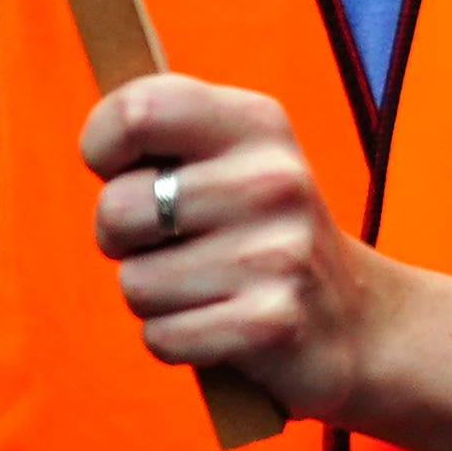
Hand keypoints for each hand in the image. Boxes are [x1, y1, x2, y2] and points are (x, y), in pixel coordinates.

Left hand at [81, 75, 367, 414]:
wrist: (354, 320)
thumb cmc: (256, 232)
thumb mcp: (231, 158)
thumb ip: (162, 135)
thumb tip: (97, 141)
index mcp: (255, 122)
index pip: (137, 111)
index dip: (104, 145)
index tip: (122, 169)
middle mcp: (271, 179)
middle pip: (117, 208)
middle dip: (121, 238)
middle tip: (168, 242)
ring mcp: (277, 252)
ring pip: (135, 283)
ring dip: (154, 297)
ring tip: (205, 286)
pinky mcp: (272, 322)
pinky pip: (161, 337)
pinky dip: (175, 339)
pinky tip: (217, 325)